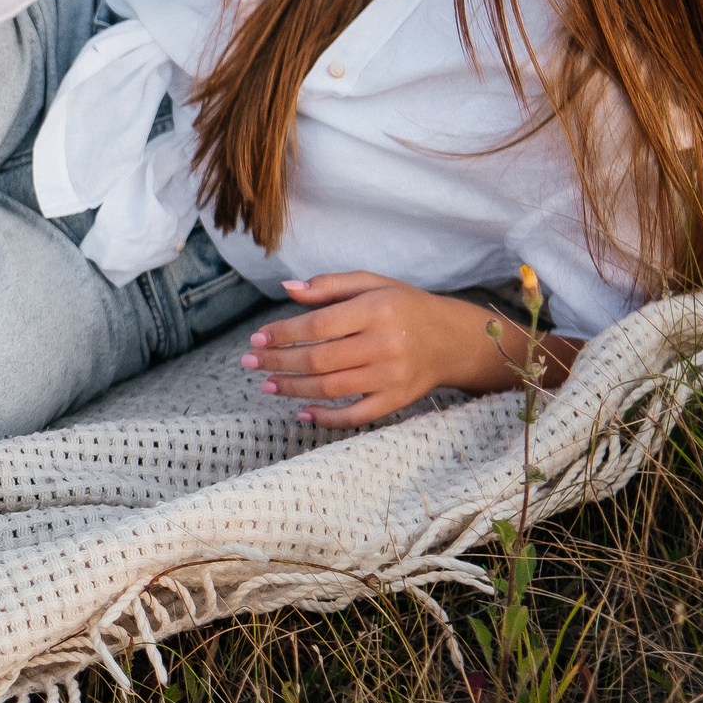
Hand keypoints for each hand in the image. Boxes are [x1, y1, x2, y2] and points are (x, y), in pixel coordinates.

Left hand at [241, 272, 578, 427]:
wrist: (454, 339)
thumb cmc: (405, 306)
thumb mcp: (373, 284)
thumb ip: (330, 285)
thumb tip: (288, 287)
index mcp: (377, 309)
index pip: (318, 326)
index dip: (282, 335)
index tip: (256, 339)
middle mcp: (385, 344)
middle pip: (319, 360)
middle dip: (278, 363)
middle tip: (249, 362)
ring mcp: (392, 376)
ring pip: (331, 388)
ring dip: (292, 389)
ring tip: (266, 384)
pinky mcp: (398, 400)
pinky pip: (356, 415)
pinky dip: (325, 418)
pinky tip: (300, 412)